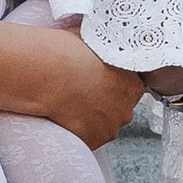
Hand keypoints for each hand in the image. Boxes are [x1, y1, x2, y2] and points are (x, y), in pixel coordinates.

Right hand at [31, 44, 146, 147]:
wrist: (49, 75)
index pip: (131, 88)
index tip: (100, 79)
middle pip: (119, 108)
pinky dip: (80, 129)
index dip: (114, 83)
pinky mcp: (90, 141)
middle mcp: (125, 110)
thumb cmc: (70, 55)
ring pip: (104, 124)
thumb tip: (103, 42)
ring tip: (72, 103)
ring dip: (92, 117)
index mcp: (133, 85)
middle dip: (105, 101)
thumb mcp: (96, 41)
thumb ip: (106, 49)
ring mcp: (108, 128)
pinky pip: (88, 136)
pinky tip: (66, 115)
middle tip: (84, 90)